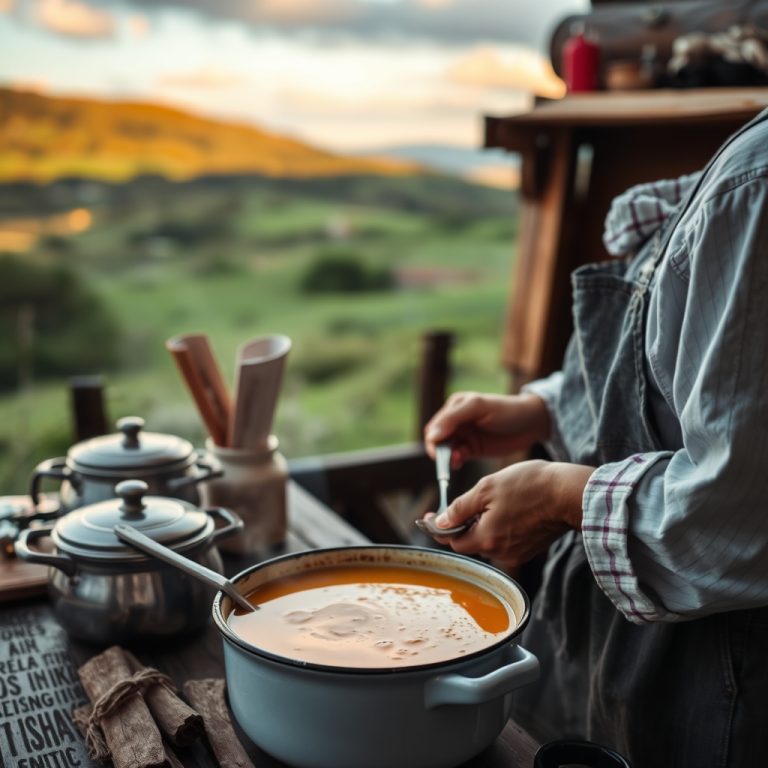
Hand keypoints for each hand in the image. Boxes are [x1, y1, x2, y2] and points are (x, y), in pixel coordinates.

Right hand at [423, 391, 549, 467]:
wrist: (531, 423)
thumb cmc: (506, 409)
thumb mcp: (478, 407)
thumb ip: (453, 418)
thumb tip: (431, 436)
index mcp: (455, 407)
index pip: (435, 426)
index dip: (434, 439)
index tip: (438, 451)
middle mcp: (457, 421)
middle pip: (438, 440)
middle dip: (440, 451)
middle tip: (448, 459)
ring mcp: (465, 436)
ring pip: (446, 451)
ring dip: (448, 457)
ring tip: (458, 460)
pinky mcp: (473, 449)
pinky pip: (458, 457)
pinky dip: (456, 461)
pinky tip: (461, 461)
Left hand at [424, 460, 593, 567]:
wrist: (570, 493)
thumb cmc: (530, 485)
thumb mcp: (486, 489)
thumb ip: (460, 508)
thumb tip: (440, 521)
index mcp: (487, 539)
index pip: (453, 541)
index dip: (438, 528)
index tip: (427, 517)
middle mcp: (501, 553)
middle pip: (471, 541)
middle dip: (463, 523)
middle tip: (464, 502)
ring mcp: (518, 552)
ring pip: (489, 539)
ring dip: (483, 523)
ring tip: (493, 500)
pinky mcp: (531, 547)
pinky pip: (506, 539)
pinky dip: (501, 526)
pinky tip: (509, 507)